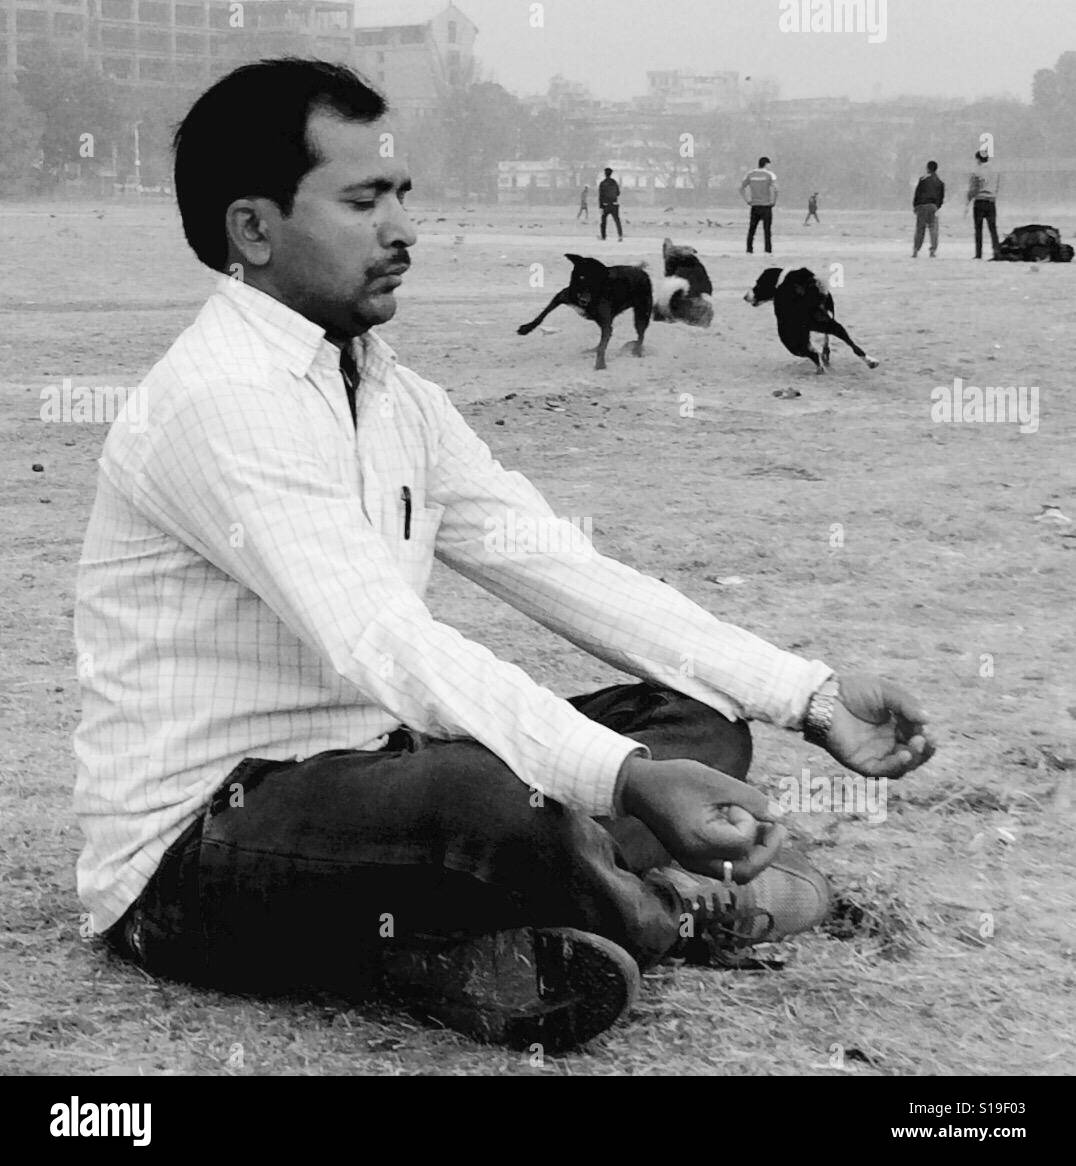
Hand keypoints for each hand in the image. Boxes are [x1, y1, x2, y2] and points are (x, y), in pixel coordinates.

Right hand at [618, 755, 785, 882]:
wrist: (639, 786)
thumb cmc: (675, 779)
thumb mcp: (715, 780)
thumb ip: (750, 798)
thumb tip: (779, 815)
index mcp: (699, 839)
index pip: (742, 843)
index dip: (749, 821)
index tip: (736, 802)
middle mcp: (696, 858)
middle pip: (745, 872)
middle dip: (767, 851)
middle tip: (777, 828)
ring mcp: (693, 862)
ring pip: (737, 873)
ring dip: (755, 854)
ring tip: (763, 829)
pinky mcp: (692, 859)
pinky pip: (725, 866)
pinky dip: (740, 854)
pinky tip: (743, 832)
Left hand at [823, 673, 935, 778]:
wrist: (825, 697)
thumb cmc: (853, 690)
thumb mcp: (886, 692)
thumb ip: (907, 704)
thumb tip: (927, 720)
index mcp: (895, 726)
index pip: (917, 738)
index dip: (926, 737)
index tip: (927, 730)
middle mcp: (886, 743)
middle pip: (914, 755)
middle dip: (924, 750)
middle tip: (923, 739)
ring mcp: (874, 754)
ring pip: (902, 767)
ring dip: (914, 760)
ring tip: (915, 745)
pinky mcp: (861, 762)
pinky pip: (883, 771)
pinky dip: (896, 766)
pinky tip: (905, 755)